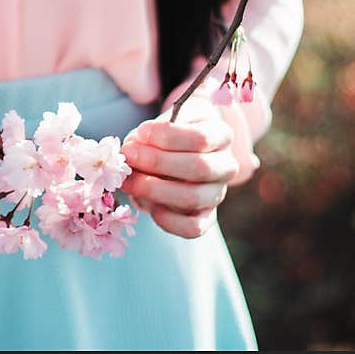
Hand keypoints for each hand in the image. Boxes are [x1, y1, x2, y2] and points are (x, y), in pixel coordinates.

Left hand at [119, 100, 238, 238]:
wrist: (177, 157)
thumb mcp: (164, 125)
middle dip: (157, 162)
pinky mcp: (206, 218)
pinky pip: (193, 228)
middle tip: (128, 156)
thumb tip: (131, 150)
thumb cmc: (168, 136)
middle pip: (199, 168)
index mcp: (221, 136)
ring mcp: (217, 194)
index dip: (168, 136)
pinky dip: (168, 220)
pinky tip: (148, 206)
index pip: (201, 138)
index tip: (141, 132)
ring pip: (193, 198)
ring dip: (155, 190)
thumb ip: (149, 135)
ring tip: (129, 181)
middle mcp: (226, 167)